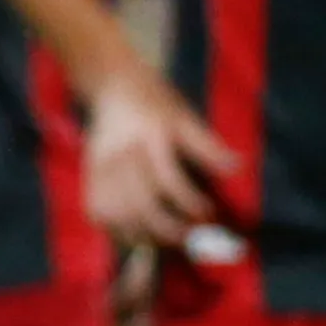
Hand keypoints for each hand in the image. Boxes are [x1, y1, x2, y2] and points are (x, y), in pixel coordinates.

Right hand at [80, 59, 234, 247]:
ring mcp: (99, 168)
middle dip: (168, 228)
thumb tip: (237, 168)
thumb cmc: (155, 102)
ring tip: (166, 238)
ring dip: (142, 234)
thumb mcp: (185, 117)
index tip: (208, 213)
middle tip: (190, 236)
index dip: (189, 203)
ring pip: (117, 215)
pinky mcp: (88, 177)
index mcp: (148, 137)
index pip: (168, 180)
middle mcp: (120, 155)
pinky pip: (98, 213)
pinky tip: (137, 231)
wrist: (113, 87)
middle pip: (140, 205)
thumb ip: (208, 146)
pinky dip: (116, 229)